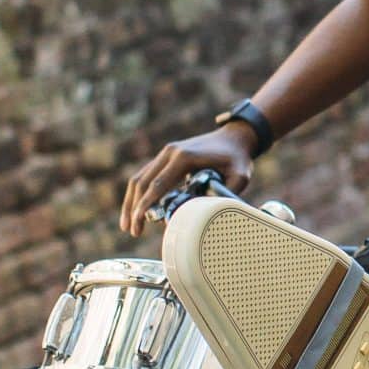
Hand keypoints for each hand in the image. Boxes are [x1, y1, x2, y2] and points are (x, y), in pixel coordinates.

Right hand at [119, 123, 260, 235]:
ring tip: (128, 225)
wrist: (234, 137)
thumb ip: (227, 193)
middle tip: (132, 231)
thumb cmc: (237, 158)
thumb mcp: (240, 176)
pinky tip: (136, 209)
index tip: (138, 222)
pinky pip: (146, 175)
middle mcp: (170, 152)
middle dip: (134, 208)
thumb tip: (207, 214)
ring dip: (131, 201)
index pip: (158, 184)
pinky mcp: (166, 157)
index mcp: (184, 157)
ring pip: (139, 178)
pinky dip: (138, 193)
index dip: (146, 205)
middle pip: (142, 182)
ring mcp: (166, 153)